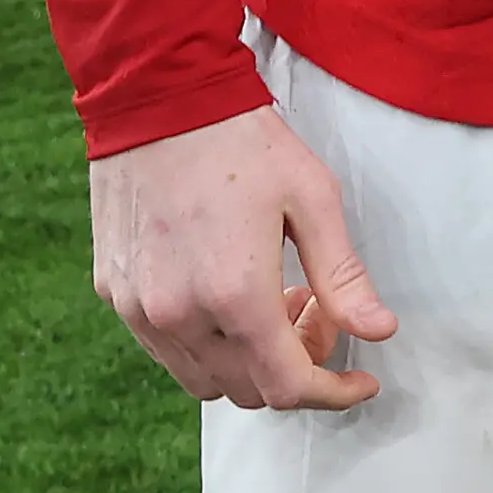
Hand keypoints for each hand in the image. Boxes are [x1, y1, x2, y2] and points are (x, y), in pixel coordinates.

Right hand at [86, 102, 397, 408]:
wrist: (159, 100)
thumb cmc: (245, 144)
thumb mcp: (313, 200)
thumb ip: (343, 276)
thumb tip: (380, 331)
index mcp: (234, 296)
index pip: (287, 385)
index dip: (332, 392)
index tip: (362, 380)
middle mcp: (178, 316)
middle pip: (247, 391)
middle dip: (296, 366)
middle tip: (318, 310)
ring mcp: (138, 309)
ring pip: (203, 379)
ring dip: (249, 359)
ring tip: (277, 295)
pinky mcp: (113, 294)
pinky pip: (166, 348)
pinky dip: (207, 342)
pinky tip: (229, 289)